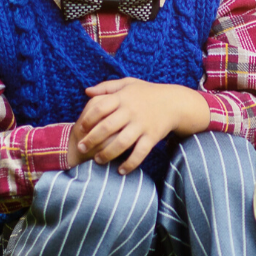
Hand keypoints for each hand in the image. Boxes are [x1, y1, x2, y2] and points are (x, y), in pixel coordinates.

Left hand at [67, 78, 209, 173]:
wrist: (174, 102)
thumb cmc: (147, 93)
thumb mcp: (128, 84)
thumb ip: (106, 86)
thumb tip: (86, 92)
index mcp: (123, 98)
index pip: (99, 108)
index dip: (87, 119)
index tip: (80, 128)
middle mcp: (131, 111)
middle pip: (107, 127)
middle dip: (91, 140)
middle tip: (81, 149)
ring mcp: (142, 125)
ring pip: (121, 143)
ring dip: (107, 154)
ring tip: (97, 161)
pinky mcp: (152, 137)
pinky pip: (140, 153)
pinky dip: (130, 164)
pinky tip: (121, 171)